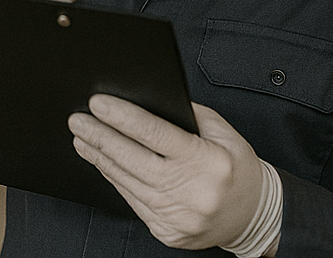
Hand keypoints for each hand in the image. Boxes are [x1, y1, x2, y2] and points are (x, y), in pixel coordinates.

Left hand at [69, 96, 264, 251]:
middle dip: (101, 137)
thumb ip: (186, 113)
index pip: (155, 134)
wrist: (254, 216)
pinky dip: (116, 180)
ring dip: (101, 159)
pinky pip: (133, 201)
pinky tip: (104, 163)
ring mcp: (178, 217)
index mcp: (207, 162)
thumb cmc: (236, 167)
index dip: (123, 117)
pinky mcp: (168, 233)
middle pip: (134, 160)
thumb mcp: (221, 131)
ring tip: (82, 139)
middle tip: (78, 120)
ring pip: (129, 182)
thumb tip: (145, 98)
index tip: (98, 103)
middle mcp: (192, 193)